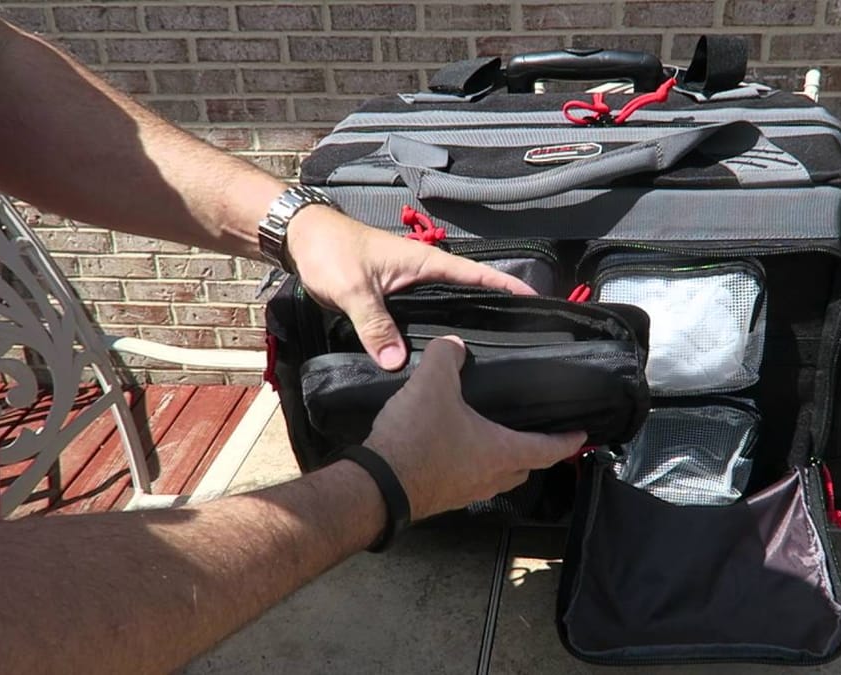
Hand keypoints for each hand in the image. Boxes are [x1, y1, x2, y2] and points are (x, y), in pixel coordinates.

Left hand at [286, 207, 534, 369]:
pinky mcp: (397, 300)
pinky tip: (444, 356)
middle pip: (470, 295)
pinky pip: (427, 318)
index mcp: (426, 264)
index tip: (537, 302)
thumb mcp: (353, 290)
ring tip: (495, 353)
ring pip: (448, 309)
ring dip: (467, 325)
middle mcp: (425, 275)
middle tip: (525, 340)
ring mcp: (412, 288)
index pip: (477, 276)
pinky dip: (438, 332)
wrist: (302, 241)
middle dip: (496, 313)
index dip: (507, 287)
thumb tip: (397, 363)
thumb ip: (375, 325)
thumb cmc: (331, 252)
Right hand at [363, 337, 585, 520]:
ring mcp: (466, 492)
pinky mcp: (442, 497)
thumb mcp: (432, 384)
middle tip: (536, 433)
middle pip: (525, 467)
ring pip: (497, 477)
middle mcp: (490, 477)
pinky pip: (468, 482)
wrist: (376, 486)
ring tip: (495, 437)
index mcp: (502, 452)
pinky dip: (472, 467)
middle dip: (534, 452)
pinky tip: (455, 449)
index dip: (568, 440)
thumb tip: (452, 345)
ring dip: (502, 461)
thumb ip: (446, 357)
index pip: (549, 449)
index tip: (582, 435)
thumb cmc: (416, 439)